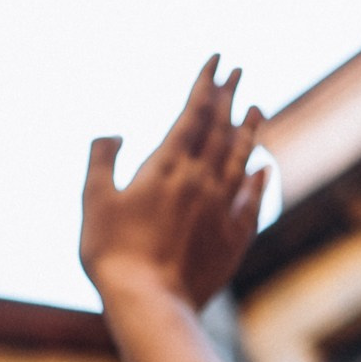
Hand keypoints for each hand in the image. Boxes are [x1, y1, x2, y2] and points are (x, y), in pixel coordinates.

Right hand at [81, 57, 269, 308]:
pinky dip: (260, 179)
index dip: (206, 84)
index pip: (193, 113)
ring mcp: (221, 208)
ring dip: (250, 130)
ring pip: (241, 159)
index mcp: (166, 167)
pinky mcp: (234, 237)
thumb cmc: (113, 253)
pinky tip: (265, 166)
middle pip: (221, 129)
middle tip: (239, 71)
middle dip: (229, 97)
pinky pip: (252, 200)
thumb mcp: (95, 201)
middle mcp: (201, 180)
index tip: (217, 60)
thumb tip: (113, 133)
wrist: (149, 301)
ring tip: (258, 107)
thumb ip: (102, 161)